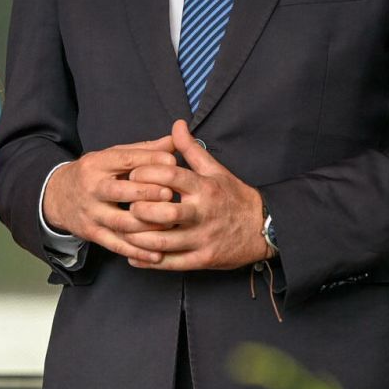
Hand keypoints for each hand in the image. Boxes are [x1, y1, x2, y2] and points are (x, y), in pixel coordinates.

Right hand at [42, 136, 178, 262]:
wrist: (58, 196)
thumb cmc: (94, 174)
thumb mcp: (111, 157)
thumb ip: (143, 151)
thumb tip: (175, 140)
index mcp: (97, 164)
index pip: (123, 160)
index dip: (149, 160)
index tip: (173, 162)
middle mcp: (91, 188)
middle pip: (120, 191)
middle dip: (146, 193)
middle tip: (170, 194)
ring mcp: (91, 212)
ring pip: (120, 222)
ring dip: (147, 225)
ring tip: (171, 224)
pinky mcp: (92, 232)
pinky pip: (116, 244)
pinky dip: (137, 251)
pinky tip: (157, 254)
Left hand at [121, 119, 267, 270]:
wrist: (264, 228)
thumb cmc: (234, 196)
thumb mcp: (215, 170)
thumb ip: (191, 149)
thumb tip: (176, 125)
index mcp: (204, 187)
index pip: (170, 176)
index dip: (145, 173)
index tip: (132, 175)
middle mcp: (203, 213)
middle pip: (164, 211)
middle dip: (140, 209)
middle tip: (127, 206)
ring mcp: (203, 238)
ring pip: (163, 241)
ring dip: (138, 238)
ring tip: (123, 231)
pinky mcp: (203, 259)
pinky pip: (171, 264)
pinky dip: (149, 261)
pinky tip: (133, 256)